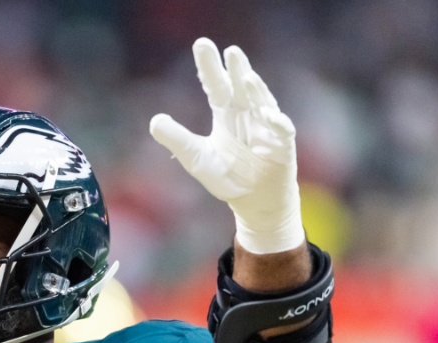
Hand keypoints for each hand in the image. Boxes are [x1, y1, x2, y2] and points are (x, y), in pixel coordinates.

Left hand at [150, 38, 302, 254]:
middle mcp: (247, 114)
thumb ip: (177, 139)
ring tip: (246, 74)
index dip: (209, 68)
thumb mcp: (196, 157)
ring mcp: (266, 127)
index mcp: (226, 114)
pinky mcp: (282, 144)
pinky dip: (275, 121)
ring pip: (261, 102)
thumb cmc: (227, 176)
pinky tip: (267, 113)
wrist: (253, 201)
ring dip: (255, 89)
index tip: (201, 46)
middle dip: (236, 68)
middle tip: (229, 50)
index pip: (216, 86)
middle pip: (240, 87)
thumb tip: (155, 121)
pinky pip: (280, 129)